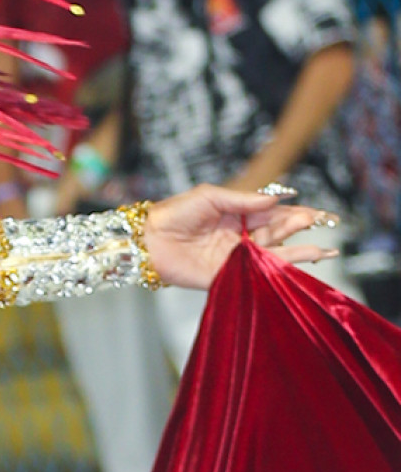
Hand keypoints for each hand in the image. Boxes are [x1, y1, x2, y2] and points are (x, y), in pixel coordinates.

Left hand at [140, 185, 333, 289]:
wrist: (149, 238)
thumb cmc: (175, 213)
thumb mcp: (211, 196)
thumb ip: (243, 199)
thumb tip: (276, 198)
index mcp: (238, 216)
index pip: (273, 214)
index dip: (296, 214)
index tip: (317, 214)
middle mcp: (240, 237)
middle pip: (278, 234)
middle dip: (300, 229)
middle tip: (321, 223)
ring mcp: (235, 258)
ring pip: (272, 256)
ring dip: (297, 254)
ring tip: (322, 252)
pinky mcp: (225, 276)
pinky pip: (253, 274)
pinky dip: (273, 272)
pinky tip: (292, 268)